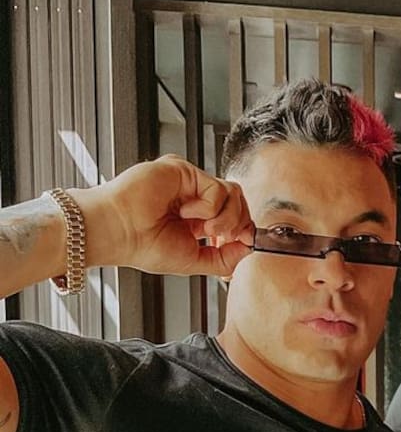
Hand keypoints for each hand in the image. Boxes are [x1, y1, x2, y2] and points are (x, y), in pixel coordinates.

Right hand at [72, 156, 253, 278]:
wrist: (120, 233)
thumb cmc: (144, 246)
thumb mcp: (195, 261)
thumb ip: (225, 258)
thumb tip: (249, 249)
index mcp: (196, 218)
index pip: (235, 215)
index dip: (243, 230)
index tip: (239, 243)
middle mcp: (194, 198)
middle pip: (239, 200)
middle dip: (239, 223)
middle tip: (220, 237)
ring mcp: (189, 183)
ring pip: (233, 192)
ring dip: (225, 217)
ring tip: (202, 228)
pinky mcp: (183, 170)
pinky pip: (217, 188)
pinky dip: (208, 207)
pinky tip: (186, 213)